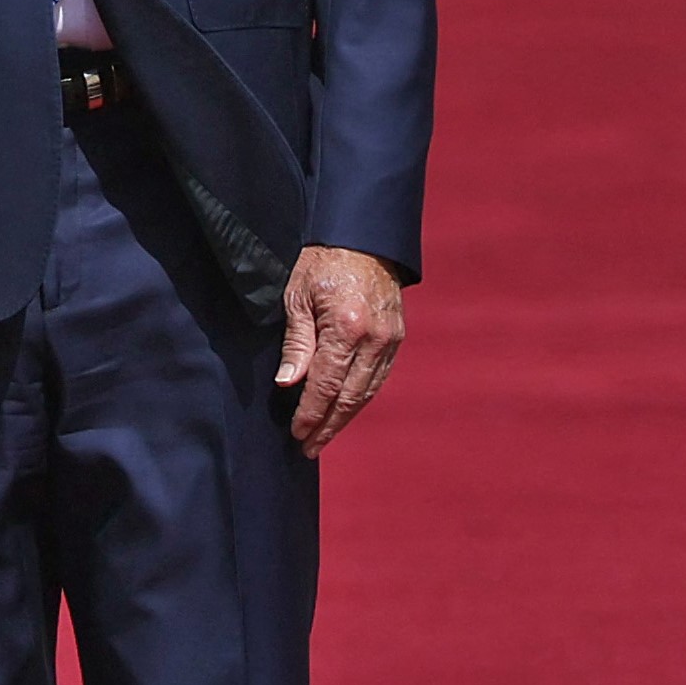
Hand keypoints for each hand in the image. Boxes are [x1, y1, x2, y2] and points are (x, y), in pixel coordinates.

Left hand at [276, 246, 404, 456]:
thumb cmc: (323, 262)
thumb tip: (288, 384)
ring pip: (367, 391)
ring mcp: (390, 339)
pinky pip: (378, 377)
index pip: (327, 385)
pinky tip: (345, 409)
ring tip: (324, 435)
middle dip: (328, 425)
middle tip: (309, 447)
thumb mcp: (298, 297)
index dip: (311, 413)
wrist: (363, 237)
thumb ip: (296, 344)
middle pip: (350, 396)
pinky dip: (361, 397)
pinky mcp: (397, 337)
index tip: (297, 433)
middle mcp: (374, 338)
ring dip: (345, 417)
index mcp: (347, 327)